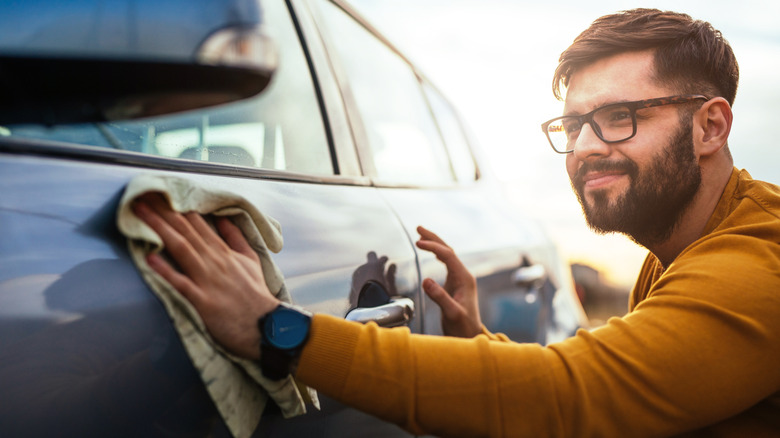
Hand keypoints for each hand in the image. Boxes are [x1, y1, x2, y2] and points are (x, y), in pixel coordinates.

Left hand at [132, 193, 279, 359]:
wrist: (265, 325)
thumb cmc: (256, 294)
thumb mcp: (251, 260)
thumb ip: (236, 238)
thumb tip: (222, 218)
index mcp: (224, 251)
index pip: (197, 223)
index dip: (178, 207)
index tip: (161, 194)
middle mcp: (214, 261)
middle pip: (185, 231)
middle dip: (162, 211)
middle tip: (142, 195)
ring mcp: (207, 280)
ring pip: (181, 249)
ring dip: (159, 230)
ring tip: (140, 214)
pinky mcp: (202, 301)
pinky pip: (180, 283)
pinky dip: (165, 270)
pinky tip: (149, 258)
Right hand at [415, 226, 481, 337]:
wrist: (469, 336)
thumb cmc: (462, 327)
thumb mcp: (451, 313)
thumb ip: (439, 297)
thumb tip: (426, 280)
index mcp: (464, 279)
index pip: (448, 255)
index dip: (433, 247)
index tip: (418, 242)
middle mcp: (463, 276)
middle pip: (448, 251)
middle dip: (434, 238)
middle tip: (418, 227)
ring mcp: (459, 279)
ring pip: (447, 255)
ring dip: (434, 244)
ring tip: (421, 235)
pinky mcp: (454, 284)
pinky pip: (445, 263)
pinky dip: (436, 254)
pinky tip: (429, 251)